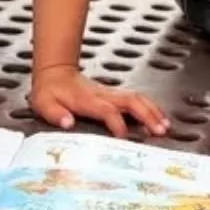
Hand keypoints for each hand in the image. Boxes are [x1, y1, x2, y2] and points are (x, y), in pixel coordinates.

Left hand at [30, 65, 168, 137]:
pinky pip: (137, 99)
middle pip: (131, 101)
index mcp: (87, 100)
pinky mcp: (115, 95)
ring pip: (138, 98)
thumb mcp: (44, 104)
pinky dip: (151, 107)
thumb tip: (68, 123)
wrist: (55, 72)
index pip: (106, 110)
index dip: (116, 122)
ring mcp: (111, 93)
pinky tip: (159, 118)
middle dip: (147, 115)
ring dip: (153, 111)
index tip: (123, 137)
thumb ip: (56, 114)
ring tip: (165, 126)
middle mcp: (103, 95)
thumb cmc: (50, 91)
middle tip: (159, 131)